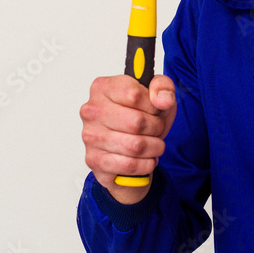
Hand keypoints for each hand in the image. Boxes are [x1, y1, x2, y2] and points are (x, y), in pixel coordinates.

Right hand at [79, 74, 176, 203]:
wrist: (133, 142)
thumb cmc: (142, 113)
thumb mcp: (158, 94)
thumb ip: (163, 87)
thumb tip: (162, 101)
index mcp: (103, 87)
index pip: (134, 95)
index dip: (153, 106)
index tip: (156, 110)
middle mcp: (92, 111)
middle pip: (136, 123)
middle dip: (157, 128)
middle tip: (158, 129)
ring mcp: (90, 136)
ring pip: (135, 146)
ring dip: (154, 147)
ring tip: (154, 143)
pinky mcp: (94, 159)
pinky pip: (129, 165)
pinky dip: (145, 164)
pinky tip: (146, 158)